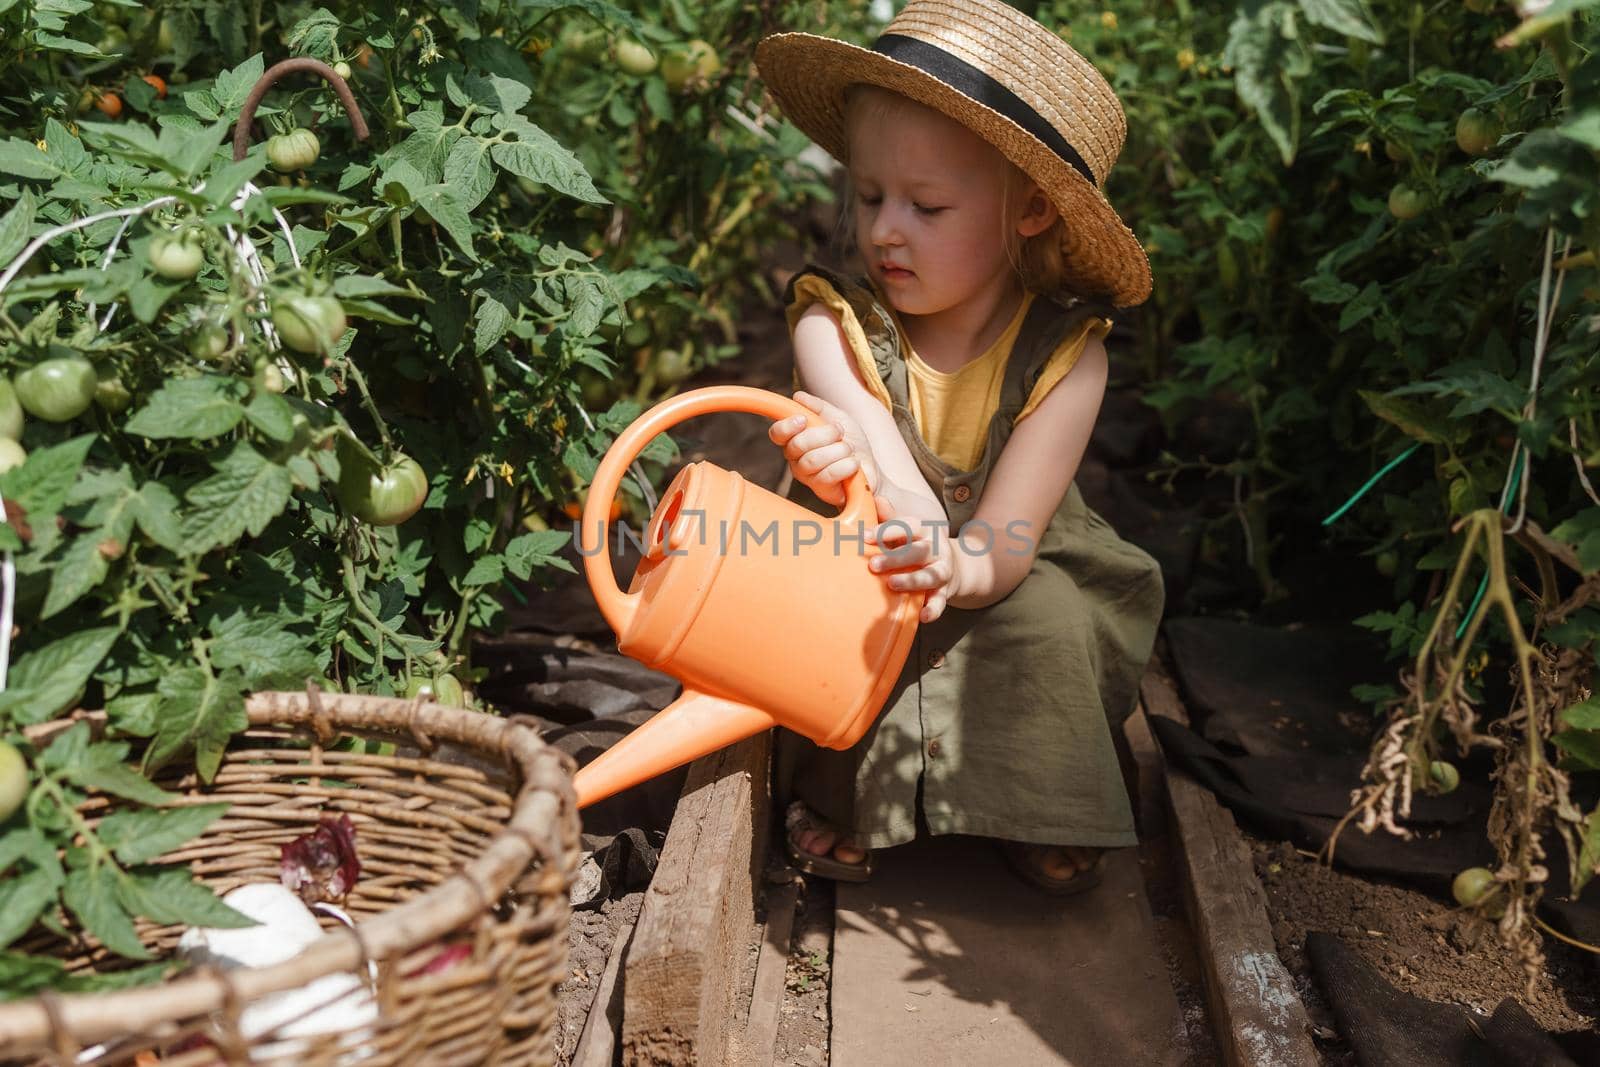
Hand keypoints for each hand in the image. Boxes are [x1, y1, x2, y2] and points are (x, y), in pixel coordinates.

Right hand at [767, 390, 882, 506]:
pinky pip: (828, 475)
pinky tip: (854, 464)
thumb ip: (819, 407)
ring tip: (849, 450)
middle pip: (797, 445)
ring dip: (838, 450)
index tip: (803, 419)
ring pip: (812, 460)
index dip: (786, 426)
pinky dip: (846, 465)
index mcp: (796, 439)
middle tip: (840, 432)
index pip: (777, 433)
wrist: (872, 466)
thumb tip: (798, 397)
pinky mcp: (822, 491)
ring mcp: (808, 477)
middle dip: (824, 434)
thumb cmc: (851, 442)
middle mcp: (797, 459)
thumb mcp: (838, 417)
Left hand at [866, 491, 958, 623]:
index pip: (907, 527)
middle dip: (896, 558)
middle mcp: (936, 549)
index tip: (864, 536)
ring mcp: (942, 571)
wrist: (954, 566)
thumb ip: (890, 518)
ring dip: (911, 580)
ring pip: (930, 576)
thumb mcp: (908, 531)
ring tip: (892, 584)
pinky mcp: (945, 592)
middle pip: (917, 551)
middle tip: (872, 565)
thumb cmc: (917, 546)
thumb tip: (873, 497)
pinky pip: (940, 601)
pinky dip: (933, 609)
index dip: (887, 530)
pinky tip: (922, 616)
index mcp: (924, 531)